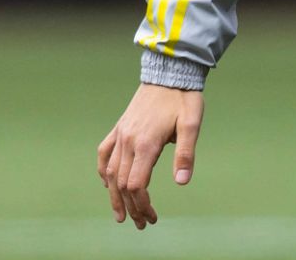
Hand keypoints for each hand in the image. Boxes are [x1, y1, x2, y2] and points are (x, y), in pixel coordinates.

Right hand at [96, 83, 203, 229]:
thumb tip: (182, 182)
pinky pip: (104, 153)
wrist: (170, 72)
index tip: (151, 217)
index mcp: (146, 143)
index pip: (137, 185)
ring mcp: (121, 134)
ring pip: (110, 173)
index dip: (142, 205)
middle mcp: (128, 141)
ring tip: (121, 215)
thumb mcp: (192, 123)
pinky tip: (108, 183)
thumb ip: (185, 153)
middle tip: (141, 223)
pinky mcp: (119, 127)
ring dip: (114, 196)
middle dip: (131, 207)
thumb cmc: (184, 98)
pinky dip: (104, 171)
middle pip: (122, 183)